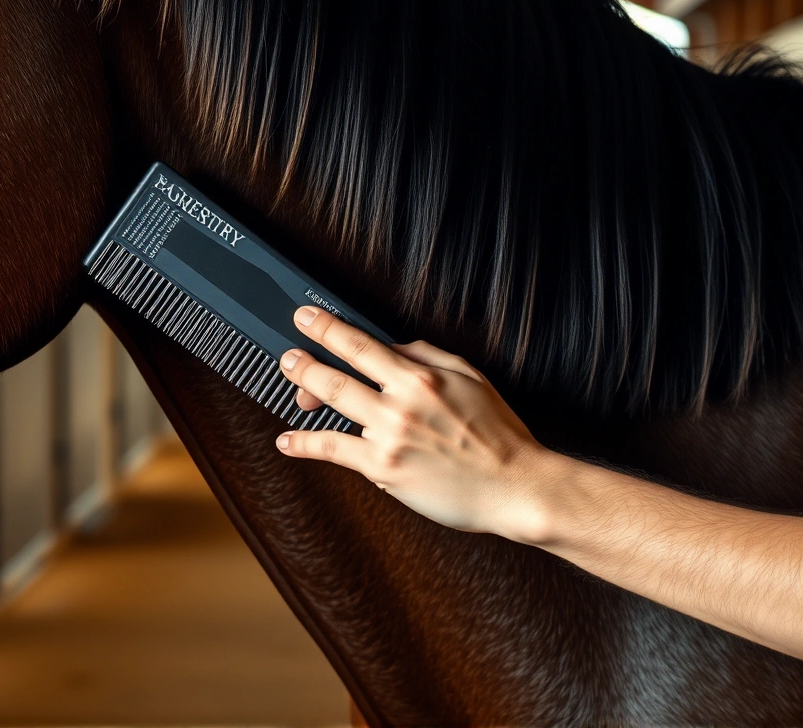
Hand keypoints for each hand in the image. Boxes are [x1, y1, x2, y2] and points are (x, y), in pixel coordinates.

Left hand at [275, 306, 555, 539]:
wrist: (514, 485)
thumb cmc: (497, 433)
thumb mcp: (469, 377)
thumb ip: (427, 356)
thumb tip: (392, 346)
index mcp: (421, 377)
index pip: (361, 344)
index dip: (327, 328)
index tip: (306, 317)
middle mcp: (401, 404)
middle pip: (337, 375)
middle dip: (304, 361)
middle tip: (287, 354)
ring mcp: (389, 437)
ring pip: (333, 406)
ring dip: (302, 391)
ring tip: (288, 384)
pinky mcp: (384, 470)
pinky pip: (335, 451)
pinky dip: (306, 444)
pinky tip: (288, 441)